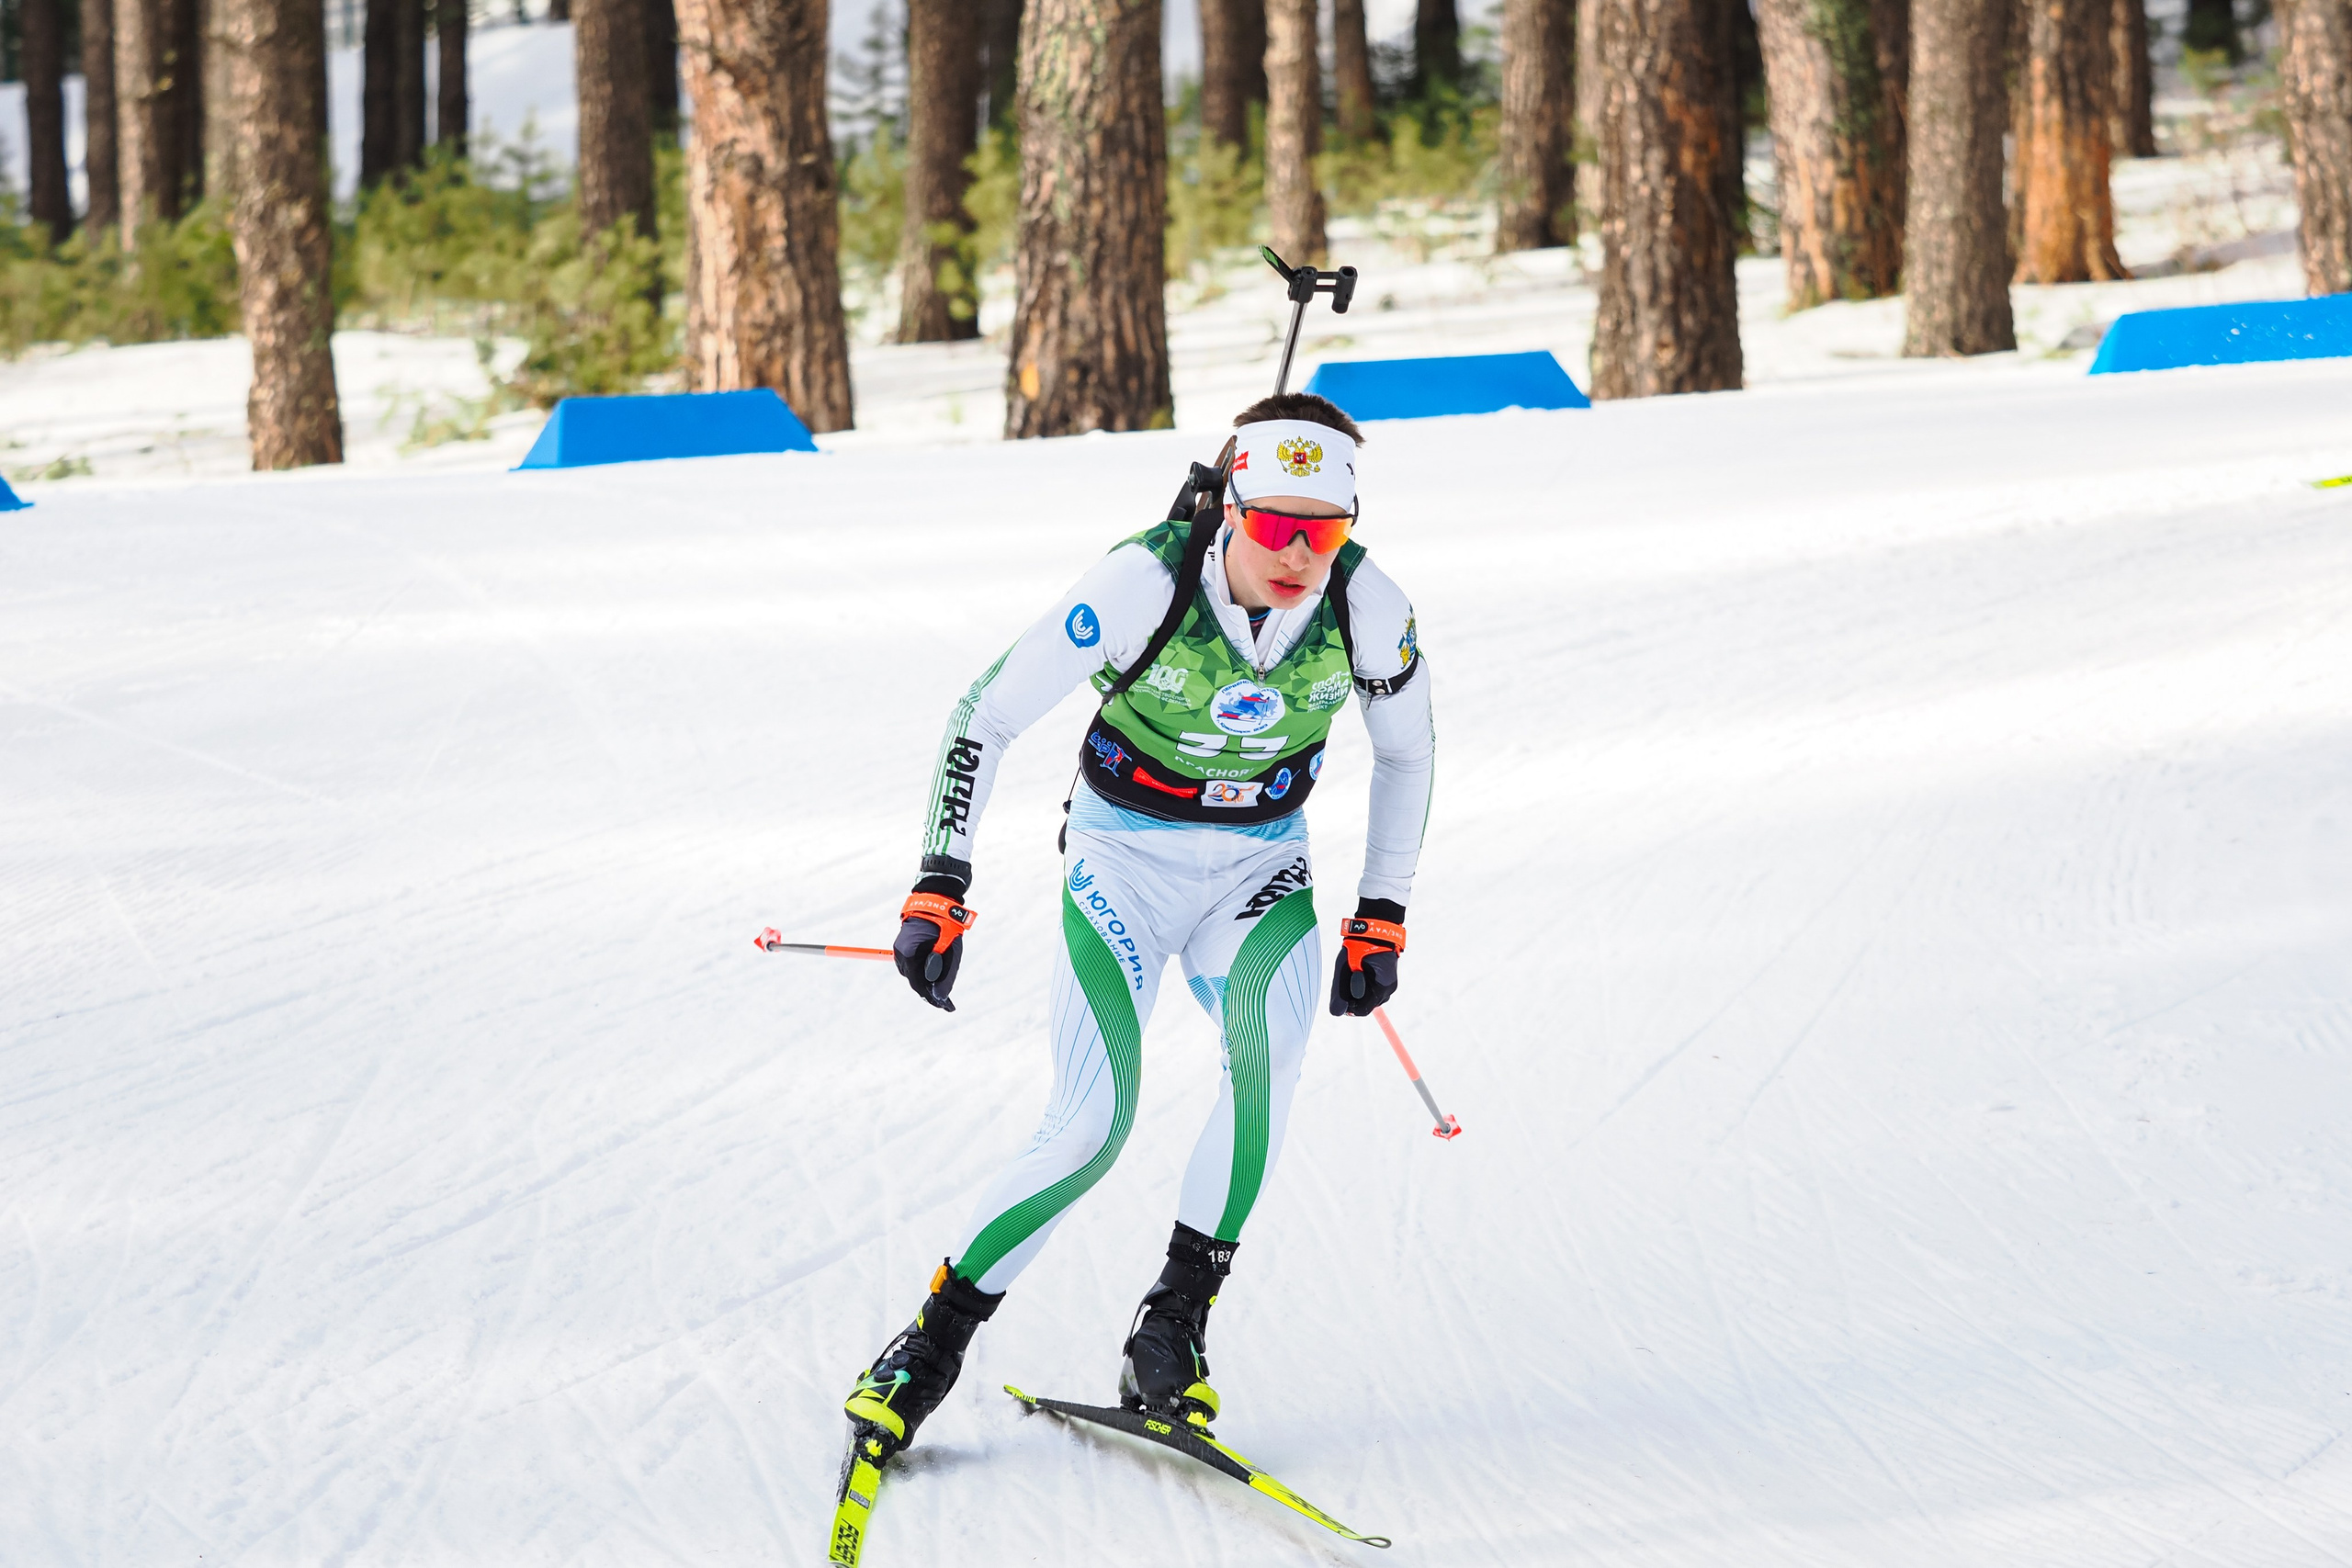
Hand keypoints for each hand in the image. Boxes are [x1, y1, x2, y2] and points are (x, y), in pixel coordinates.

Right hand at [895, 889, 976, 1011]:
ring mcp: (900, 950)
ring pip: (913, 974)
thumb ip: (945, 974)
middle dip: (929, 991)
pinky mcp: (905, 947)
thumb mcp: (950, 950)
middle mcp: (900, 953)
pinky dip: (924, 971)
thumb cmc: (945, 924)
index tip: (943, 1006)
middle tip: (947, 1002)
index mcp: (908, 953)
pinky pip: (914, 965)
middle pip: (914, 980)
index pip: (916, 983)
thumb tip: (940, 996)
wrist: (936, 901)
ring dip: (926, 981)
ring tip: (942, 990)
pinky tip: (935, 975)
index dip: (929, 997)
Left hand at [1329, 904, 1404, 1016]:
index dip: (1348, 1007)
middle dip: (1353, 996)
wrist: (1375, 927)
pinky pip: (1373, 988)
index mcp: (1381, 987)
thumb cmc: (1358, 946)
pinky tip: (1359, 970)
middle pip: (1366, 1004)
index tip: (1340, 995)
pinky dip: (1364, 983)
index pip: (1362, 1010)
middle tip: (1347, 977)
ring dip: (1358, 990)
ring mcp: (1390, 984)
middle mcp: (1389, 989)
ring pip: (1369, 997)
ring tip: (1354, 971)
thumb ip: (1340, 992)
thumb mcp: (1344, 969)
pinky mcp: (1387, 978)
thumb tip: (1336, 1013)